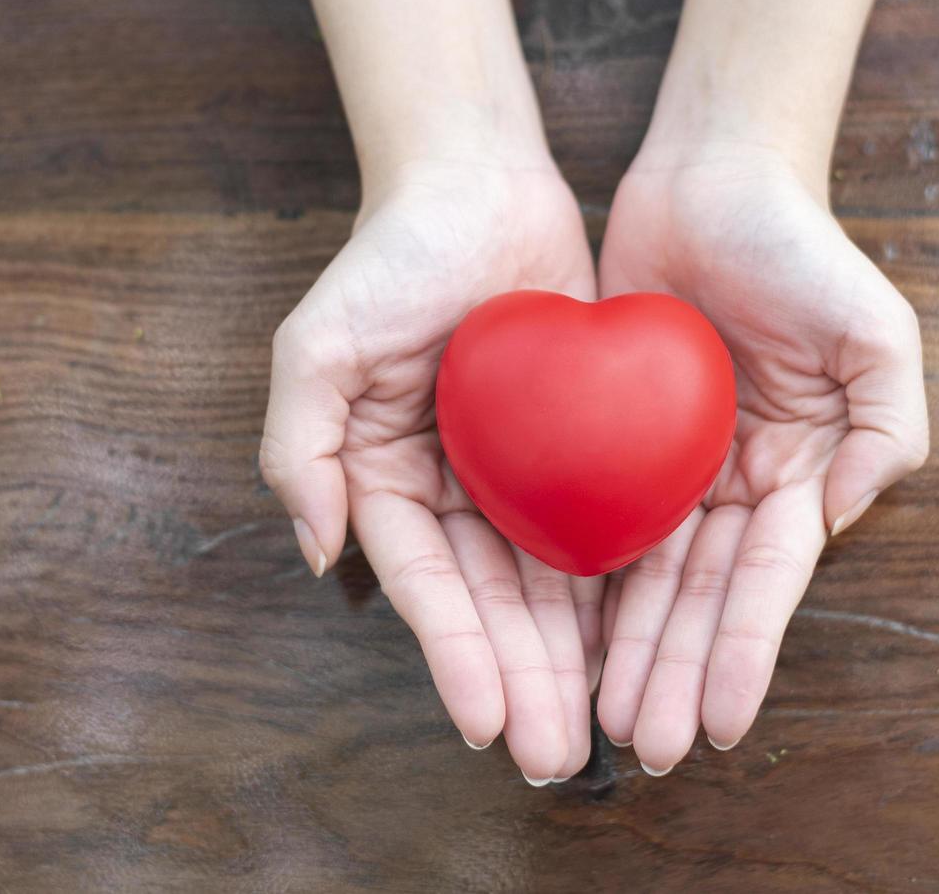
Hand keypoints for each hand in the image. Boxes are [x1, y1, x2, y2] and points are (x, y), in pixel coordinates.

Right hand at [261, 159, 604, 783]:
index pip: (424, 585)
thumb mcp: (317, 341)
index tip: (487, 722)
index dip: (454, 655)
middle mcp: (450, 491)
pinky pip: (598, 525)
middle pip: (491, 605)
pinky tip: (639, 646)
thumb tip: (317, 548)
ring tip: (601, 731)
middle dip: (521, 683)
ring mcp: (514, 474)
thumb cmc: (391, 255)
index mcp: (385, 479)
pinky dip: (614, 588)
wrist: (479, 181)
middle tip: (556, 756)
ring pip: (547, 584)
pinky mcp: (577, 446)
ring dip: (568, 660)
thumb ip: (299, 443)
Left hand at [593, 143, 928, 772]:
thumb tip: (837, 517)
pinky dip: (582, 584)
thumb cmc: (802, 246)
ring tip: (603, 724)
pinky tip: (561, 641)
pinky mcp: (614, 438)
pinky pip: (594, 520)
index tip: (722, 724)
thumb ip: (885, 426)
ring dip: (630, 654)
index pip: (768, 579)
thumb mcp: (877, 330)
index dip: (744, 651)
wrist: (713, 175)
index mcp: (803, 470)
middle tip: (648, 749)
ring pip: (646, 579)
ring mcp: (675, 466)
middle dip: (678, 675)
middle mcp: (739, 483)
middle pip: (701, 598)